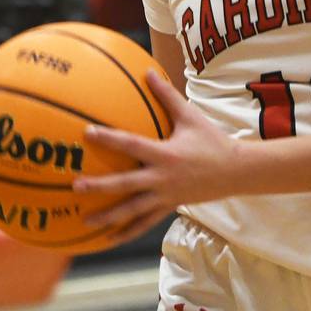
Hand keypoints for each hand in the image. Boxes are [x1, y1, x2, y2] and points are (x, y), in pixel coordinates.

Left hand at [72, 71, 241, 243]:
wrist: (235, 171)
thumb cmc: (212, 140)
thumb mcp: (190, 116)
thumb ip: (167, 95)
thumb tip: (149, 71)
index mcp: (166, 154)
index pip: (132, 145)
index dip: (109, 138)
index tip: (87, 133)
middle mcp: (162, 178)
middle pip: (125, 184)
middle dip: (100, 186)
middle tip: (75, 186)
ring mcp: (165, 196)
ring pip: (132, 210)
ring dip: (108, 217)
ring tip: (84, 221)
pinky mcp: (169, 207)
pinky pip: (144, 223)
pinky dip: (126, 231)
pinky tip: (108, 239)